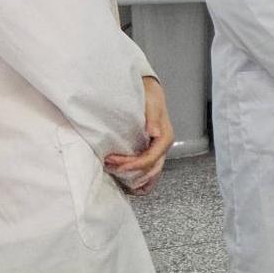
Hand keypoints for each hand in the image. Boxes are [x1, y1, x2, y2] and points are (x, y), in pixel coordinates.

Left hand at [104, 76, 172, 194]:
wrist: (148, 90)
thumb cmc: (149, 94)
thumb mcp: (152, 102)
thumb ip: (153, 117)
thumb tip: (155, 133)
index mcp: (165, 137)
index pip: (150, 159)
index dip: (133, 164)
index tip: (114, 162)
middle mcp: (162, 148)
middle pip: (148, 169)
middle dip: (128, 171)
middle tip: (108, 163)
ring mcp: (157, 152)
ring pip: (149, 175)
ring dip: (131, 177)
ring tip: (111, 169)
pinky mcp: (149, 153)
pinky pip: (148, 175)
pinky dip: (138, 182)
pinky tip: (125, 182)